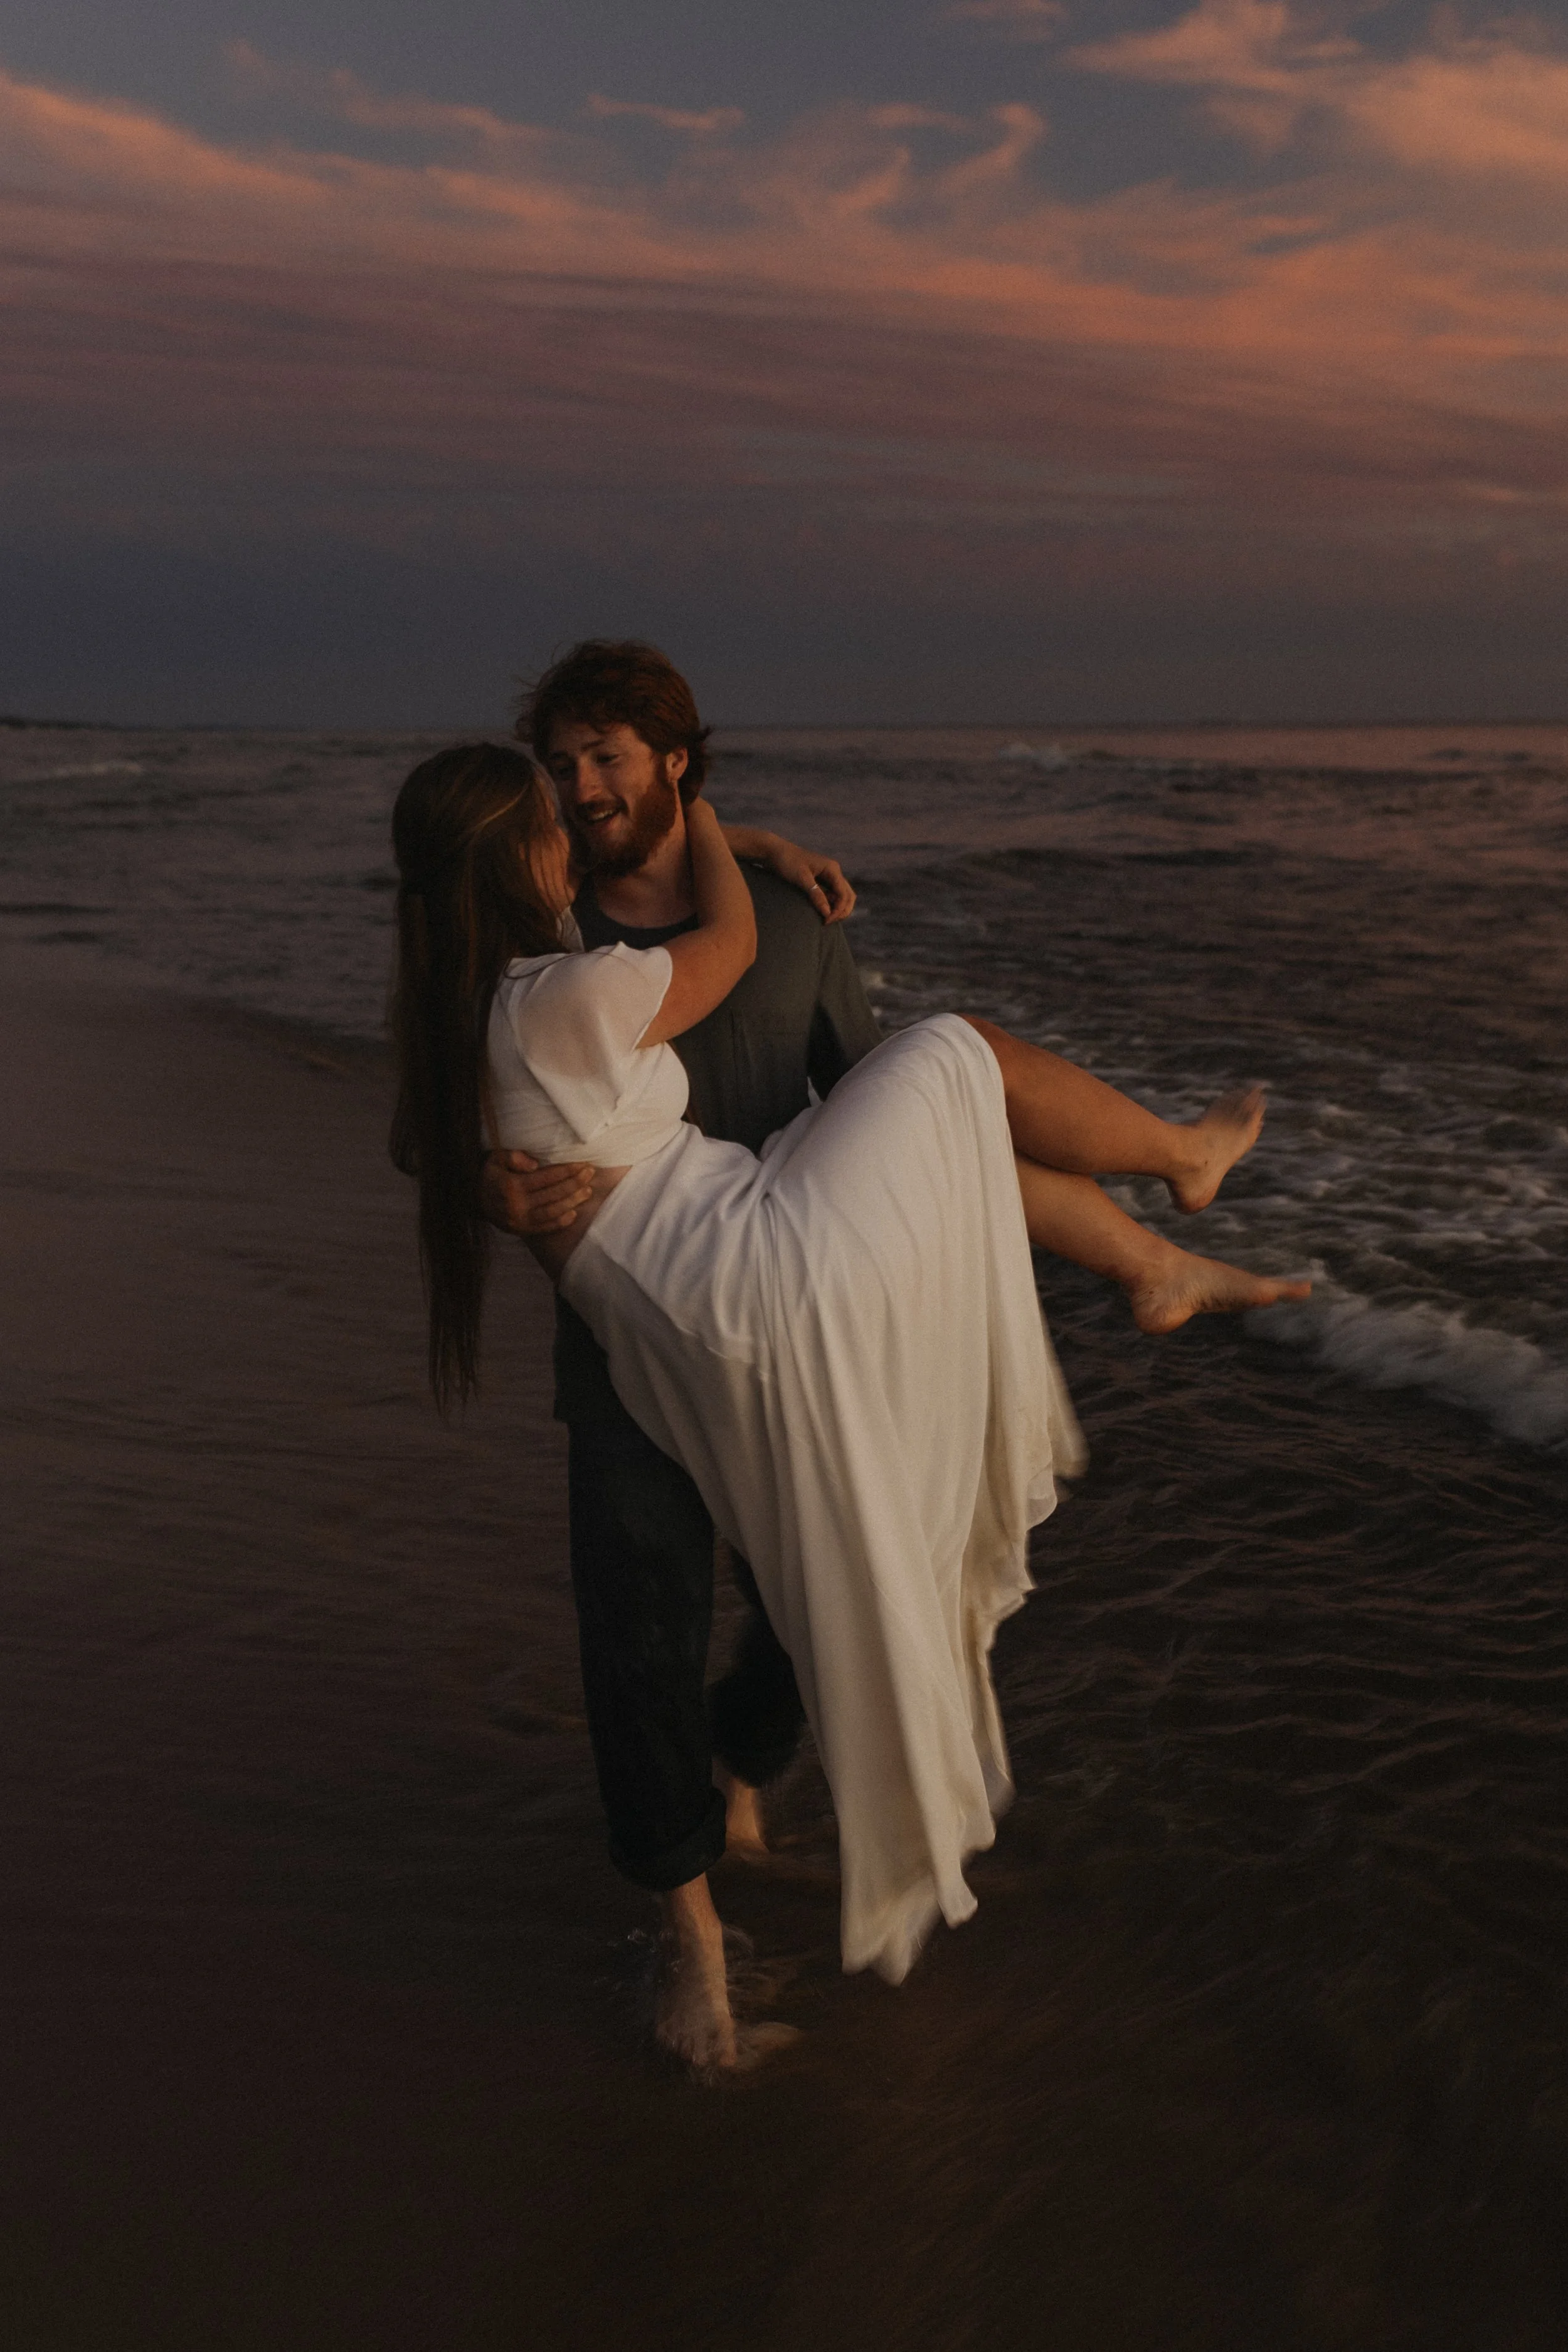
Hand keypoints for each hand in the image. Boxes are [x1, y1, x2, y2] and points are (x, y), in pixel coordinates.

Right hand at [479, 1150, 594, 1235]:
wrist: (472, 1199)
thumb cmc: (488, 1175)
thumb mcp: (495, 1159)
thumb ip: (513, 1157)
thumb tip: (534, 1164)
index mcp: (512, 1186)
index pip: (547, 1177)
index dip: (567, 1170)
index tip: (583, 1164)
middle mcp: (517, 1205)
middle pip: (554, 1193)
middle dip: (575, 1183)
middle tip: (590, 1174)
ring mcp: (520, 1220)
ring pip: (553, 1211)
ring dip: (573, 1201)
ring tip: (588, 1191)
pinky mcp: (521, 1230)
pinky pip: (545, 1228)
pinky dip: (560, 1222)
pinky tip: (574, 1213)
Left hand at [722, 826, 856, 922]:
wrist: (774, 852)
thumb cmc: (787, 862)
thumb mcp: (801, 879)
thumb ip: (815, 895)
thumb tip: (827, 913)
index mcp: (832, 869)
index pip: (844, 894)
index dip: (838, 910)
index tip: (826, 920)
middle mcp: (833, 872)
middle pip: (848, 895)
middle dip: (842, 910)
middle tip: (828, 921)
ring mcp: (828, 875)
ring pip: (841, 895)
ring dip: (837, 908)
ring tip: (825, 918)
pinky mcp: (820, 880)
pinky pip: (831, 894)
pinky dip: (830, 904)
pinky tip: (821, 911)